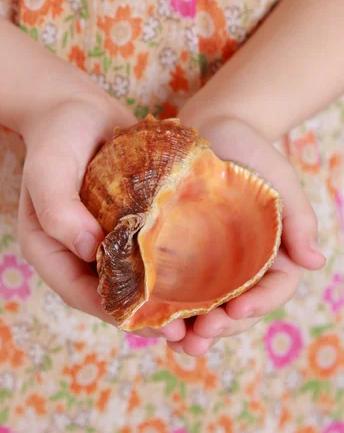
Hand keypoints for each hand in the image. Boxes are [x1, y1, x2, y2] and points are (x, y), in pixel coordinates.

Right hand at [17, 81, 184, 341]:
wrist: (76, 106)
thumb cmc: (57, 136)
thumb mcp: (48, 168)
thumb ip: (59, 211)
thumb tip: (90, 250)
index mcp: (51, 250)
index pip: (83, 295)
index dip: (121, 315)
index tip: (161, 326)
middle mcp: (78, 251)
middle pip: (114, 294)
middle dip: (150, 314)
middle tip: (191, 329)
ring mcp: (105, 237)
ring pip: (136, 277)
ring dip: (167, 295)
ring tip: (206, 309)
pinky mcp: (128, 221)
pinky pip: (150, 249)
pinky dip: (173, 262)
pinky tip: (206, 268)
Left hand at [167, 114, 325, 355]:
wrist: (212, 125)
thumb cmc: (251, 149)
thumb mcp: (281, 177)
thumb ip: (299, 217)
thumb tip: (316, 263)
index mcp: (272, 252)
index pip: (272, 289)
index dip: (258, 305)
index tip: (237, 310)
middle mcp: (240, 264)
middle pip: (236, 307)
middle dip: (221, 327)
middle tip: (199, 338)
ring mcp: (207, 260)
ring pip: (204, 305)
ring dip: (190, 329)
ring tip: (176, 342)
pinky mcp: (177, 251)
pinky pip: (172, 283)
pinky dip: (164, 304)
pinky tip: (149, 316)